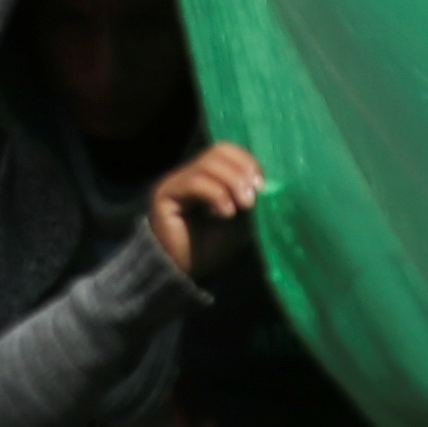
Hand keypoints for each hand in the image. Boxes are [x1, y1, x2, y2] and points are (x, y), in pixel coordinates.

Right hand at [142, 141, 263, 279]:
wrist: (186, 275)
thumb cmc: (212, 248)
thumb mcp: (239, 219)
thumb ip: (246, 196)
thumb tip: (262, 179)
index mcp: (206, 176)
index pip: (226, 151)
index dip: (246, 161)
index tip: (261, 185)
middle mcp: (188, 173)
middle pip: (217, 151)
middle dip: (240, 172)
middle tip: (252, 198)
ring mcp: (175, 181)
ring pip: (207, 163)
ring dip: (231, 182)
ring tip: (242, 207)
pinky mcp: (164, 193)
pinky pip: (194, 182)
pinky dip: (215, 193)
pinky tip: (225, 212)